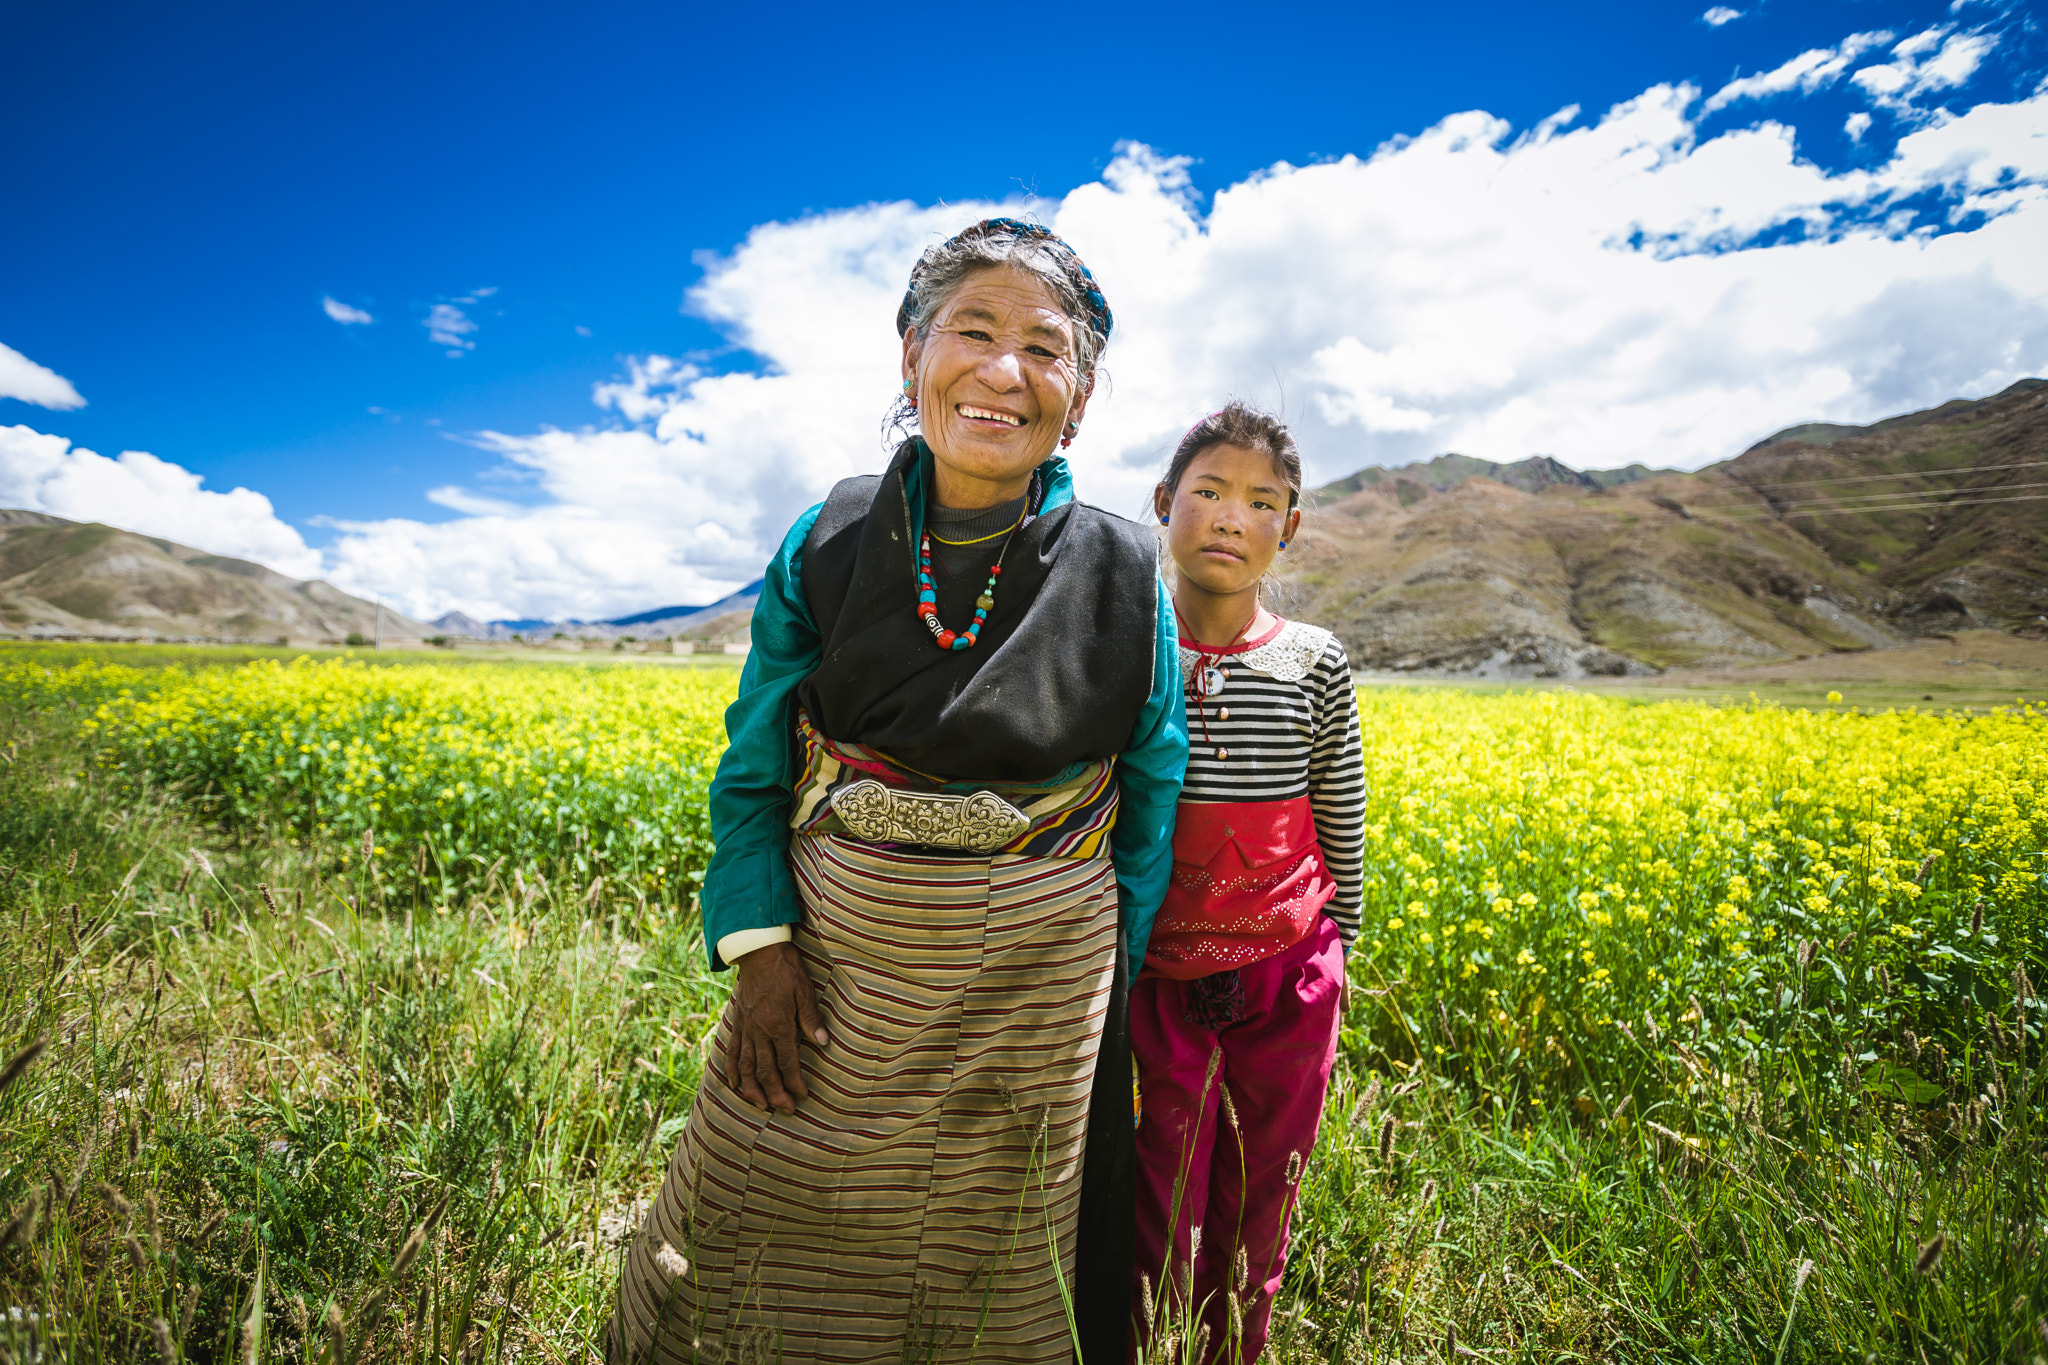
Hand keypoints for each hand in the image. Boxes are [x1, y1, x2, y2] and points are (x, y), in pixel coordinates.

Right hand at [724, 941, 828, 1114]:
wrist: (758, 952)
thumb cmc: (786, 969)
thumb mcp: (805, 991)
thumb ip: (811, 1020)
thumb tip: (823, 1044)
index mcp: (778, 1025)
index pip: (787, 1063)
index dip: (795, 1083)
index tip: (802, 1096)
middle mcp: (759, 1031)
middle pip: (765, 1071)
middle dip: (775, 1094)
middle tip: (785, 1110)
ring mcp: (746, 1028)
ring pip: (745, 1067)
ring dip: (753, 1089)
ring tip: (760, 1105)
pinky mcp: (738, 1023)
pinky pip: (732, 1051)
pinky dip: (732, 1070)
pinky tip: (735, 1084)